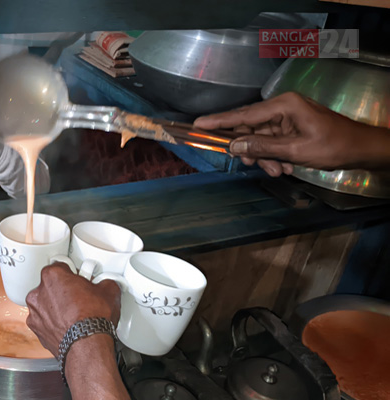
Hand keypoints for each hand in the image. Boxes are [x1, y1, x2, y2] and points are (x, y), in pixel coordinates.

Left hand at [26, 262, 120, 357]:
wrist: (87, 346)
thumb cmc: (92, 319)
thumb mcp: (109, 291)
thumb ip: (104, 282)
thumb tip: (107, 285)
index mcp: (52, 276)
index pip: (60, 266)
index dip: (73, 273)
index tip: (79, 278)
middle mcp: (39, 292)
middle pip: (50, 285)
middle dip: (63, 290)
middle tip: (79, 297)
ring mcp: (35, 312)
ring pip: (45, 305)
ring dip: (56, 307)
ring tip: (74, 314)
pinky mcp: (36, 330)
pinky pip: (44, 322)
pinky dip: (53, 324)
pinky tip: (67, 326)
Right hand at [194, 92, 389, 176]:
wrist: (361, 149)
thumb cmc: (334, 145)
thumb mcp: (295, 150)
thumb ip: (262, 147)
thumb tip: (233, 146)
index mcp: (283, 105)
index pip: (243, 115)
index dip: (219, 121)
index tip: (198, 124)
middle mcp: (281, 108)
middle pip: (249, 129)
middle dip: (251, 151)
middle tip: (255, 165)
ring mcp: (285, 118)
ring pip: (259, 140)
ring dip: (265, 157)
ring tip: (279, 170)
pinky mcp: (289, 128)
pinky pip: (271, 143)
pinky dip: (274, 156)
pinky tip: (285, 166)